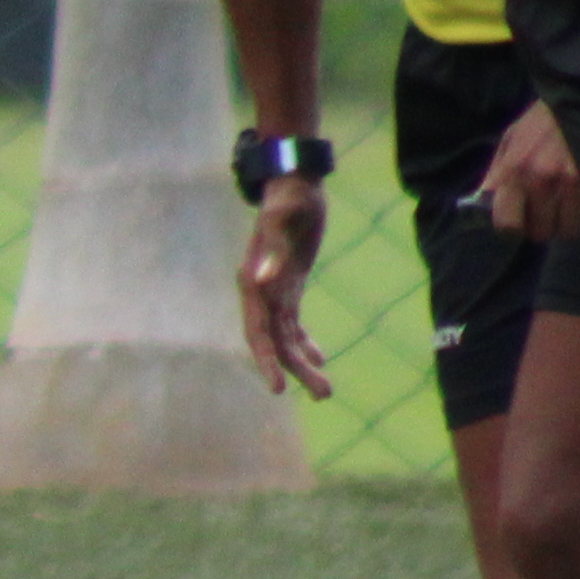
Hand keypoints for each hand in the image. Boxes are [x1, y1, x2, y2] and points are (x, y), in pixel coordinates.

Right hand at [233, 179, 332, 401]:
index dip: (266, 360)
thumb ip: (274, 250)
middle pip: (275, 342)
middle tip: (324, 395)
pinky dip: (305, 343)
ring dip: (302, 364)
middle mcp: (260, 292)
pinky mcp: (289, 286)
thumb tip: (263, 281)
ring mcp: (274, 291)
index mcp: (253, 282)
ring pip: (285, 338)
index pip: (258, 331)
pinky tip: (320, 359)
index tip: (277, 388)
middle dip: (295, 370)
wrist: (295, 183)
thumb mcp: (284, 219)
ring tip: (326, 392)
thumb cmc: (289, 198)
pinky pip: (293, 324)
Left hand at [480, 96, 579, 243]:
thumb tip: (483, 205)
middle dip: (543, 225)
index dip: (514, 227)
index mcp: (514, 172)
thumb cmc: (542, 121)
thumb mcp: (511, 140)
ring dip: (568, 221)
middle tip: (547, 210)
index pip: (508, 226)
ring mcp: (574, 185)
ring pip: (570, 229)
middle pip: (541, 232)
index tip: (519, 220)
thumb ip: (496, 175)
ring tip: (568, 204)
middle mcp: (542, 182)